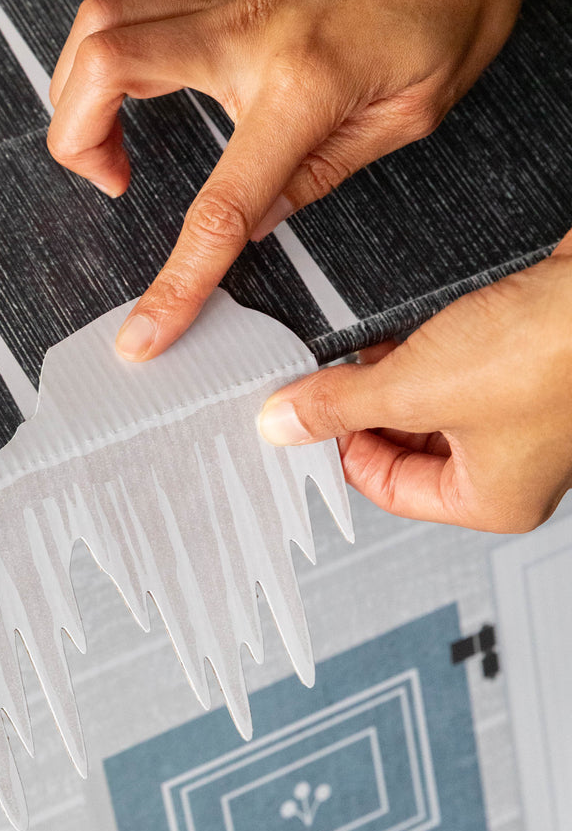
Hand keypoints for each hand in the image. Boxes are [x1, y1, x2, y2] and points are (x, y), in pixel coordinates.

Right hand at [48, 0, 539, 360]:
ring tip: (113, 137)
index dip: (176, 280)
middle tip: (112, 180)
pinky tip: (128, 79)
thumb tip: (254, 221)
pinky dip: (102, 44)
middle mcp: (244, 26)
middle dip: (73, 140)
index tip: (144, 332)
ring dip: (76, 90)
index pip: (220, 202)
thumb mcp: (409, 114)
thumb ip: (318, 174)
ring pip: (97, 22)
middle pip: (102, 69)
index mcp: (303, 82)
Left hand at [258, 232, 571, 531]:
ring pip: (433, 406)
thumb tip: (285, 422)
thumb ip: (339, 405)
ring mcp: (526, 419)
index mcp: (493, 501)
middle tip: (324, 380)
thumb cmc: (551, 350)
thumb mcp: (415, 383)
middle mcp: (515, 468)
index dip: (339, 449)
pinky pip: (461, 371)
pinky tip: (408, 329)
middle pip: (408, 449)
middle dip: (365, 410)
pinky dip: (429, 352)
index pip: (389, 489)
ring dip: (393, 378)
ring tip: (363, 351)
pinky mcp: (530, 368)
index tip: (304, 416)